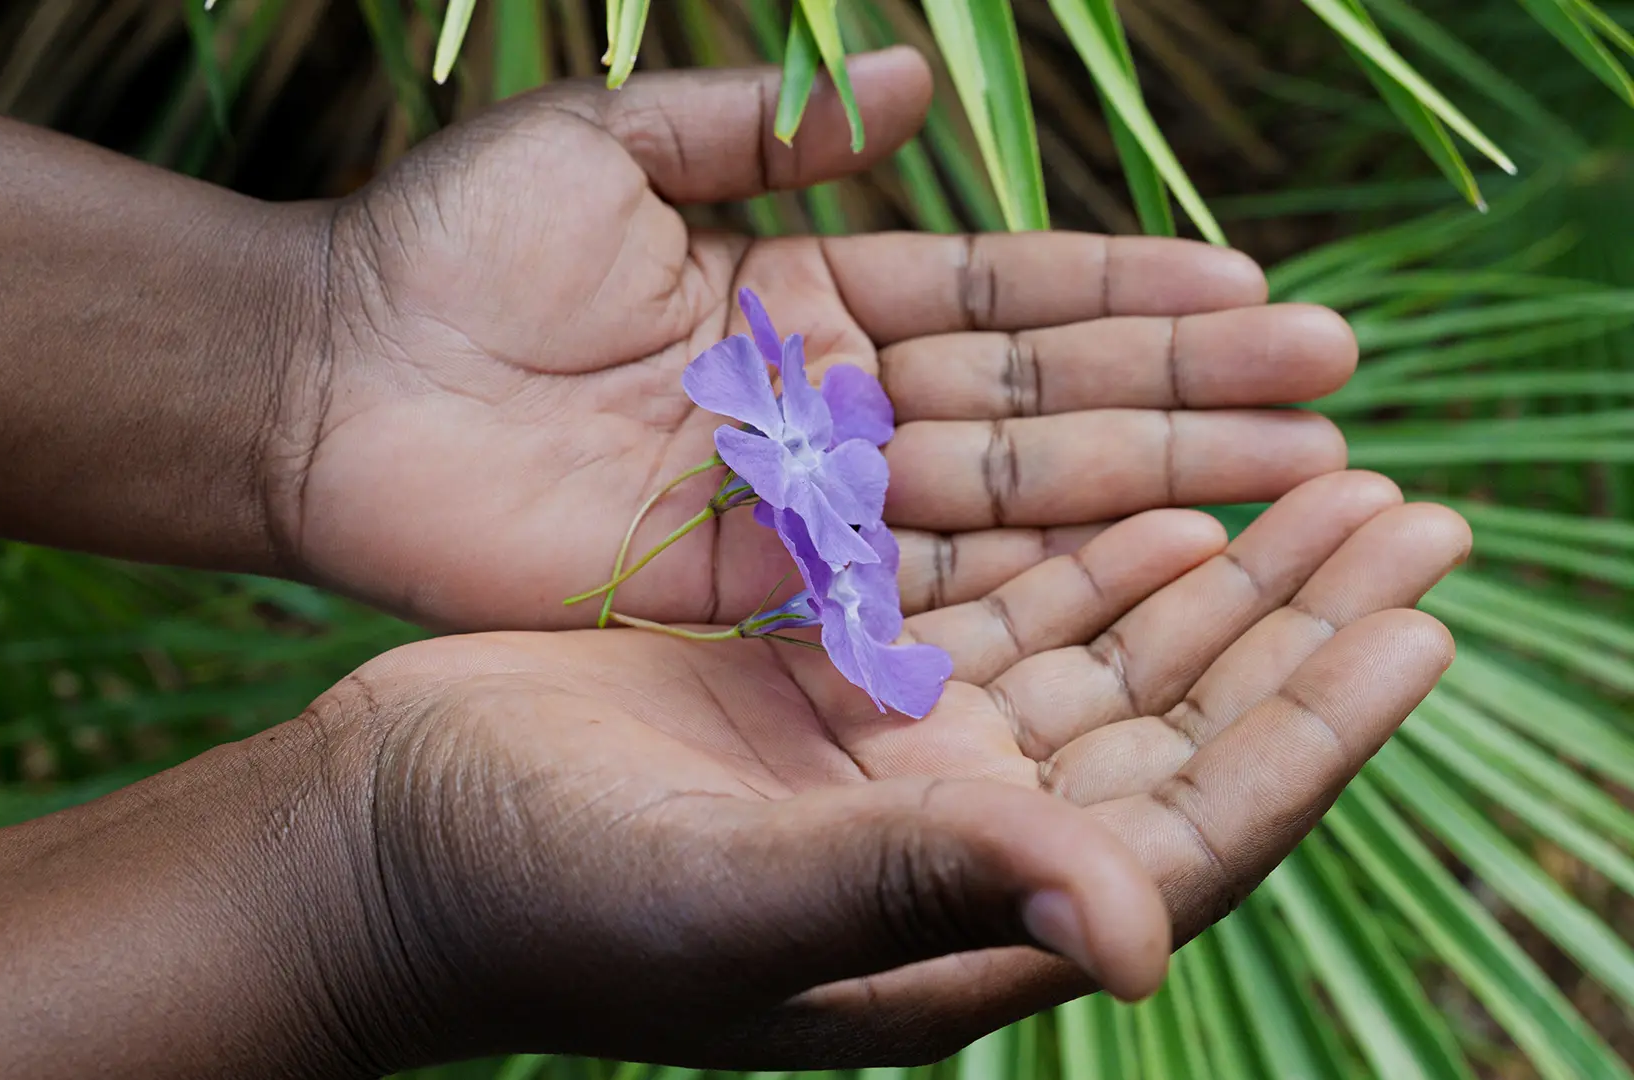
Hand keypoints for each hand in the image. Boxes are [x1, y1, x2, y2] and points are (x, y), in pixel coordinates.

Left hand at [271, 48, 1356, 629]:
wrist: (324, 379)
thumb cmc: (445, 249)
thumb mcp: (607, 145)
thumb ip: (759, 127)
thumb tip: (908, 81)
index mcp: (799, 293)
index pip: (996, 294)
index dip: (1123, 294)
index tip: (1254, 288)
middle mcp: (818, 407)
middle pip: (1030, 402)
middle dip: (1180, 394)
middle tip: (1332, 392)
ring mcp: (793, 507)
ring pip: (997, 498)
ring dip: (1141, 486)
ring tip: (1288, 477)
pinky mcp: (742, 593)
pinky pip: (901, 585)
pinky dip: (1015, 582)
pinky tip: (1140, 573)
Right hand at [306, 472, 1467, 1069]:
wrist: (388, 844)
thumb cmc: (539, 899)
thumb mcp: (735, 902)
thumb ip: (929, 891)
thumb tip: (1143, 938)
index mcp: (957, 930)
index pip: (1186, 834)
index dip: (1310, 733)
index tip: (1415, 625)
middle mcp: (950, 850)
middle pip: (1171, 730)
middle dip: (1294, 630)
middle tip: (1409, 517)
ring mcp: (889, 764)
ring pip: (1095, 661)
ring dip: (1209, 578)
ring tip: (1317, 489)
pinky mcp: (823, 687)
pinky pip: (990, 615)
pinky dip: (1077, 561)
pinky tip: (1149, 509)